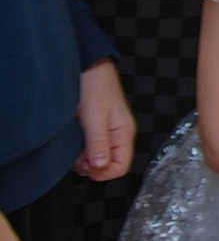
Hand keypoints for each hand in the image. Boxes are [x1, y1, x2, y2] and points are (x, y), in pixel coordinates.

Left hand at [76, 60, 132, 180]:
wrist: (87, 67)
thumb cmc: (94, 88)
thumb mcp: (95, 116)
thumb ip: (98, 142)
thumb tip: (100, 168)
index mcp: (124, 133)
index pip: (121, 167)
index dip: (103, 173)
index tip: (86, 165)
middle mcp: (118, 137)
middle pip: (109, 166)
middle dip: (91, 167)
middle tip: (76, 156)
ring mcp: (107, 134)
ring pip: (98, 160)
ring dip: (84, 160)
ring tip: (73, 147)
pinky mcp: (96, 131)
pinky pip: (90, 151)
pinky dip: (81, 153)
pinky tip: (73, 143)